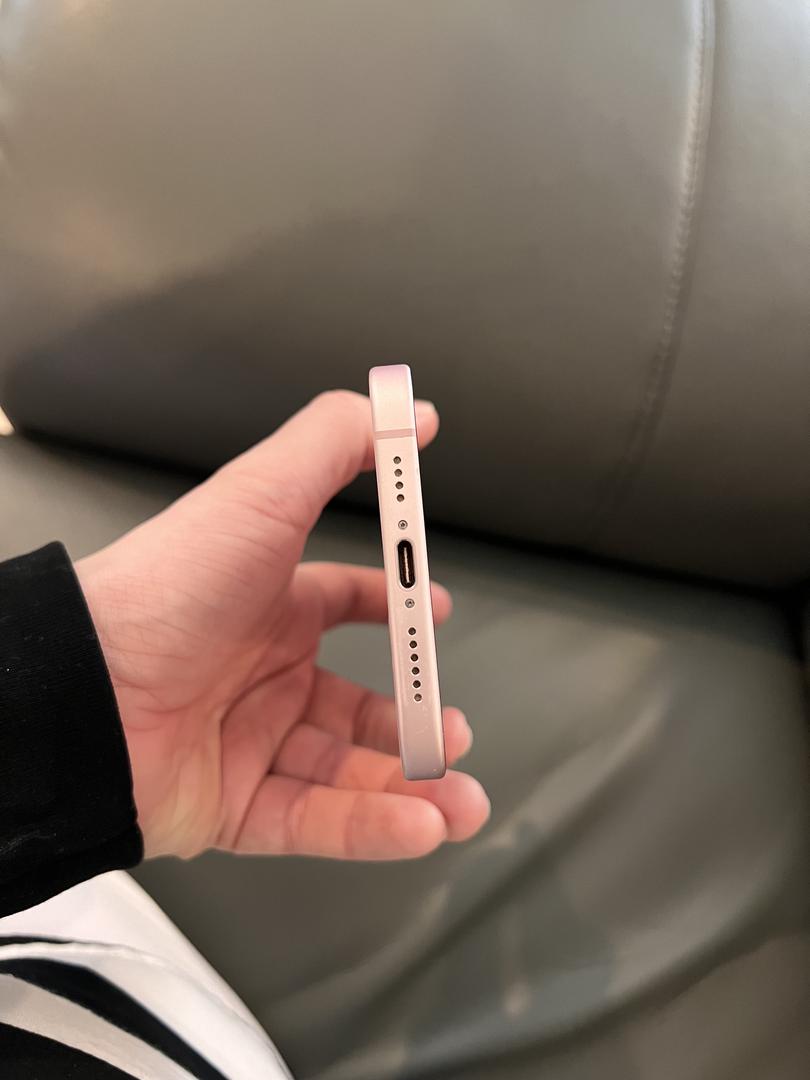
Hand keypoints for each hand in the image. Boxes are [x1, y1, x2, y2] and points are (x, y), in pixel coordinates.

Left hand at [77, 391, 488, 859]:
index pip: (343, 603)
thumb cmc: (167, 589)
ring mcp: (244, 742)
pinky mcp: (228, 807)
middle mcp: (258, 673)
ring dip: (409, 788)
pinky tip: (419, 825)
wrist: (82, 689)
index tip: (439, 614)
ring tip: (460, 801)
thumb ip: (340, 445)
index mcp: (267, 604)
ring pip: (345, 773)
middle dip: (418, 723)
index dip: (395, 610)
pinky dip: (369, 828)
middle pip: (358, 704)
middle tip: (458, 735)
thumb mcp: (263, 496)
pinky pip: (311, 822)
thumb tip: (417, 416)